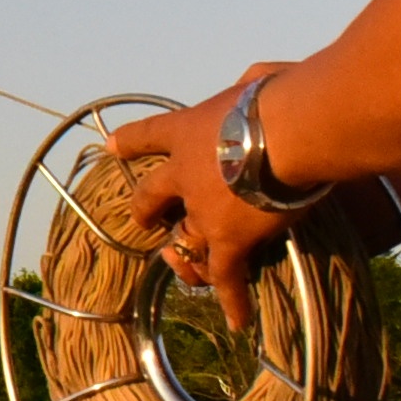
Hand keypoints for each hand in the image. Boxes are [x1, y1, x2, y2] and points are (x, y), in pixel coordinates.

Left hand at [105, 65, 298, 332]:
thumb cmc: (280, 98)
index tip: (111, 148)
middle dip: (145, 210)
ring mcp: (203, 213)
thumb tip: (257, 82)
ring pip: (186, 244)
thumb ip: (249, 84)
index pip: (147, 136)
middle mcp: (184, 176)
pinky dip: (233, 299)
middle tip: (142, 220)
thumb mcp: (257, 81)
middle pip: (151, 197)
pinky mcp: (230, 241)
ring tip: (184, 266)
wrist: (290, 132)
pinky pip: (228, 277)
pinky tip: (237, 320)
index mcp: (186, 130)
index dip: (128, 144)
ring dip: (185, 256)